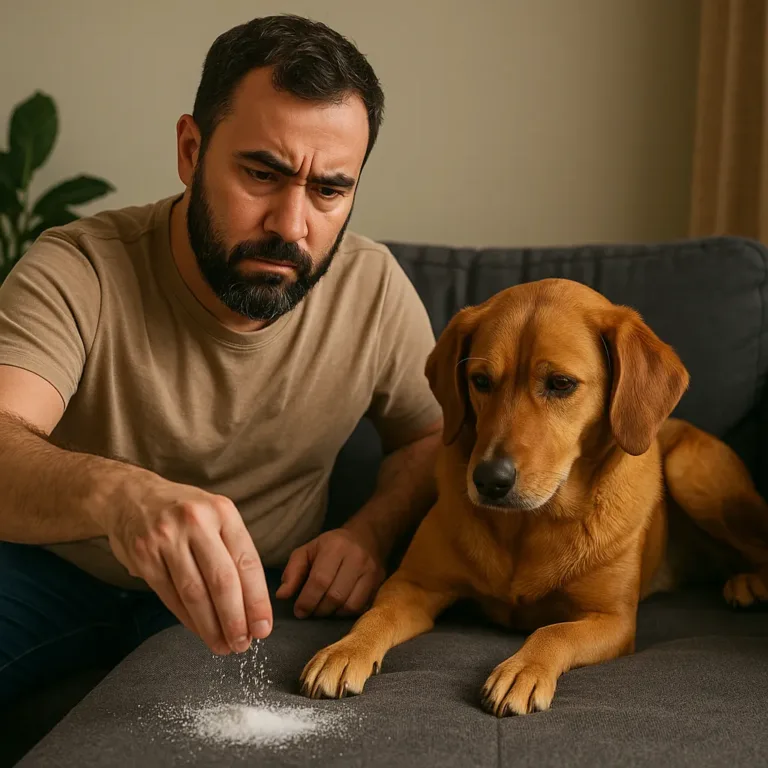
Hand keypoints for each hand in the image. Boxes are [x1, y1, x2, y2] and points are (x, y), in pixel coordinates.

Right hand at [96, 470, 272, 654]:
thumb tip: (254, 603)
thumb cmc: (185, 513)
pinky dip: (188, 619)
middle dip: (236, 619)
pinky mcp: (144, 556)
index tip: (264, 627)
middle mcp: (196, 522)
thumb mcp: (215, 515)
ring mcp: (166, 538)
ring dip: (211, 626)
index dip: (257, 600)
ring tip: (224, 646)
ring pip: (194, 593)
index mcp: (222, 512)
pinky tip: (200, 631)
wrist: (131, 495)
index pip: (247, 561)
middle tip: (243, 644)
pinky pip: (170, 596)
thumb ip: (233, 549)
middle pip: (222, 581)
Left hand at [275, 525, 385, 618]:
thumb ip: (293, 571)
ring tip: (323, 608)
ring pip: (349, 605)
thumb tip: (282, 595)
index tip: (299, 610)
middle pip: (334, 596)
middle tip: (310, 611)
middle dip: (318, 609)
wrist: (366, 537)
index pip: (319, 580)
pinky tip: (338, 607)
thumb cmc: (331, 546)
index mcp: (335, 546)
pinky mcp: (379, 582)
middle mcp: (356, 557)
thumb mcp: (308, 551)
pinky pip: (361, 607)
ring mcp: (371, 570)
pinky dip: (346, 613)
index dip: (306, 600)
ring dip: (332, 613)